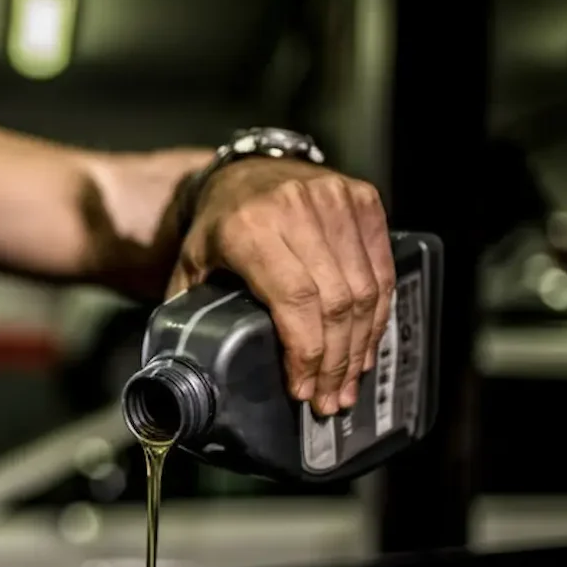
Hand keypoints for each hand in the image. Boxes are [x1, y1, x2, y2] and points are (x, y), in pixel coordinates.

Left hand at [167, 158, 395, 416]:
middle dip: (334, 361)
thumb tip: (185, 370)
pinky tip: (365, 345)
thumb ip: (189, 310)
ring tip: (348, 382)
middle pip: (334, 301)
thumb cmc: (217, 224)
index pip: (295, 300)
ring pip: (364, 288)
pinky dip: (378, 312)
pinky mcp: (363, 199)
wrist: (246, 168)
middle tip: (329, 399)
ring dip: (360, 344)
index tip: (303, 389)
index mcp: (249, 229)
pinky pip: (381, 267)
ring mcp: (335, 200)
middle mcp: (297, 210)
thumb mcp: (192, 263)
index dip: (306, 352)